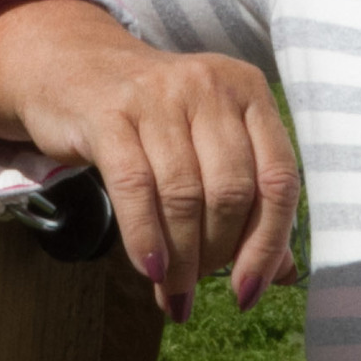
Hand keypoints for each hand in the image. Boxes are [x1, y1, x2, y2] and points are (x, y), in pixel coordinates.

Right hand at [0, 0, 300, 323]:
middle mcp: (210, 86)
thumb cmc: (156, 119)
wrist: (78, 68)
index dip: (268, 245)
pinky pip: (136, 187)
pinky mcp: (110, 113)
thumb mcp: (209, 144)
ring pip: (184, 196)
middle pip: (231, 192)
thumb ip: (250, 201)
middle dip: (217, 256)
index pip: (278, 179)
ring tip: (172, 292)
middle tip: (196, 288)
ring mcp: (159, 95)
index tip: (249, 292)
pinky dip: (145, 237)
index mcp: (249, 92)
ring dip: (181, 260)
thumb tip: (282, 275)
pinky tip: (150, 269)